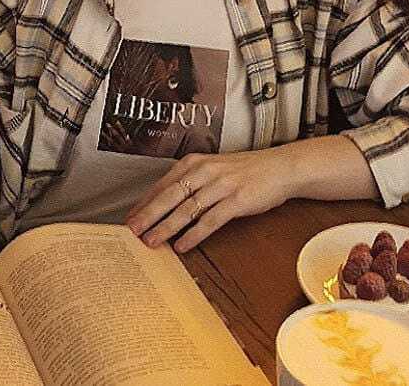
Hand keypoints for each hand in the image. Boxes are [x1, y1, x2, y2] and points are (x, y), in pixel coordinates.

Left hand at [125, 148, 294, 253]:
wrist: (280, 168)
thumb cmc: (245, 171)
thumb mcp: (213, 170)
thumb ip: (190, 184)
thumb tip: (164, 207)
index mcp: (195, 162)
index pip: (163, 184)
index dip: (144, 202)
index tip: (129, 218)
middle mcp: (205, 171)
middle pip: (170, 196)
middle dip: (148, 215)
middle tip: (132, 231)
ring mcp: (221, 185)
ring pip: (187, 209)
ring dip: (167, 227)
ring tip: (152, 242)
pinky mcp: (236, 200)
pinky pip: (210, 220)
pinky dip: (194, 234)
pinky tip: (182, 246)